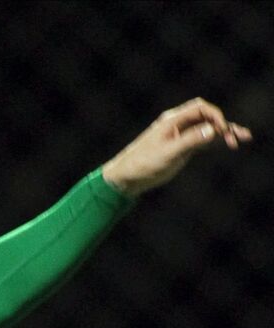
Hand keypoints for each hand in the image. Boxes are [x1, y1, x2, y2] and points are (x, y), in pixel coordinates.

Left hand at [101, 98, 251, 197]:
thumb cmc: (143, 164)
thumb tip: (213, 130)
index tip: (222, 131)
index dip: (215, 116)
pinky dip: (216, 141)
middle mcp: (177, 124)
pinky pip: (202, 140)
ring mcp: (180, 135)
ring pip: (206, 129)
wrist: (125, 178)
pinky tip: (229, 144)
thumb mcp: (169, 153)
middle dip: (223, 124)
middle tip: (238, 138)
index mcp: (171, 120)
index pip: (200, 108)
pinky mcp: (181, 147)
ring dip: (224, 133)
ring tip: (243, 139)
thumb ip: (191, 141)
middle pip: (206, 117)